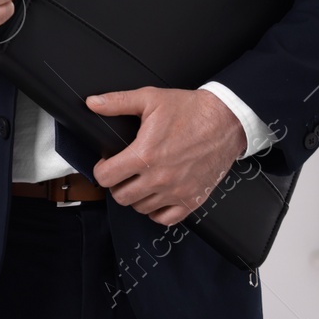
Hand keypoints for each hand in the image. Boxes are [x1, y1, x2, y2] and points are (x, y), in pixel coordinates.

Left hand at [87, 87, 246, 225]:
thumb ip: (117, 102)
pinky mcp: (192, 200)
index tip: (107, 164)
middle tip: (123, 172)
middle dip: (117, 184)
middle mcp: (159, 178)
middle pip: (121, 197)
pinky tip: (156, 195)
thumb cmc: (190, 110)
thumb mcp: (150, 98)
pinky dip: (156, 211)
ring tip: (140, 180)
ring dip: (136, 196)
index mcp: (145, 154)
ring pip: (140, 208)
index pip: (106, 177)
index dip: (101, 169)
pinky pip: (165, 219)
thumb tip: (93, 103)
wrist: (225, 121)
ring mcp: (177, 192)